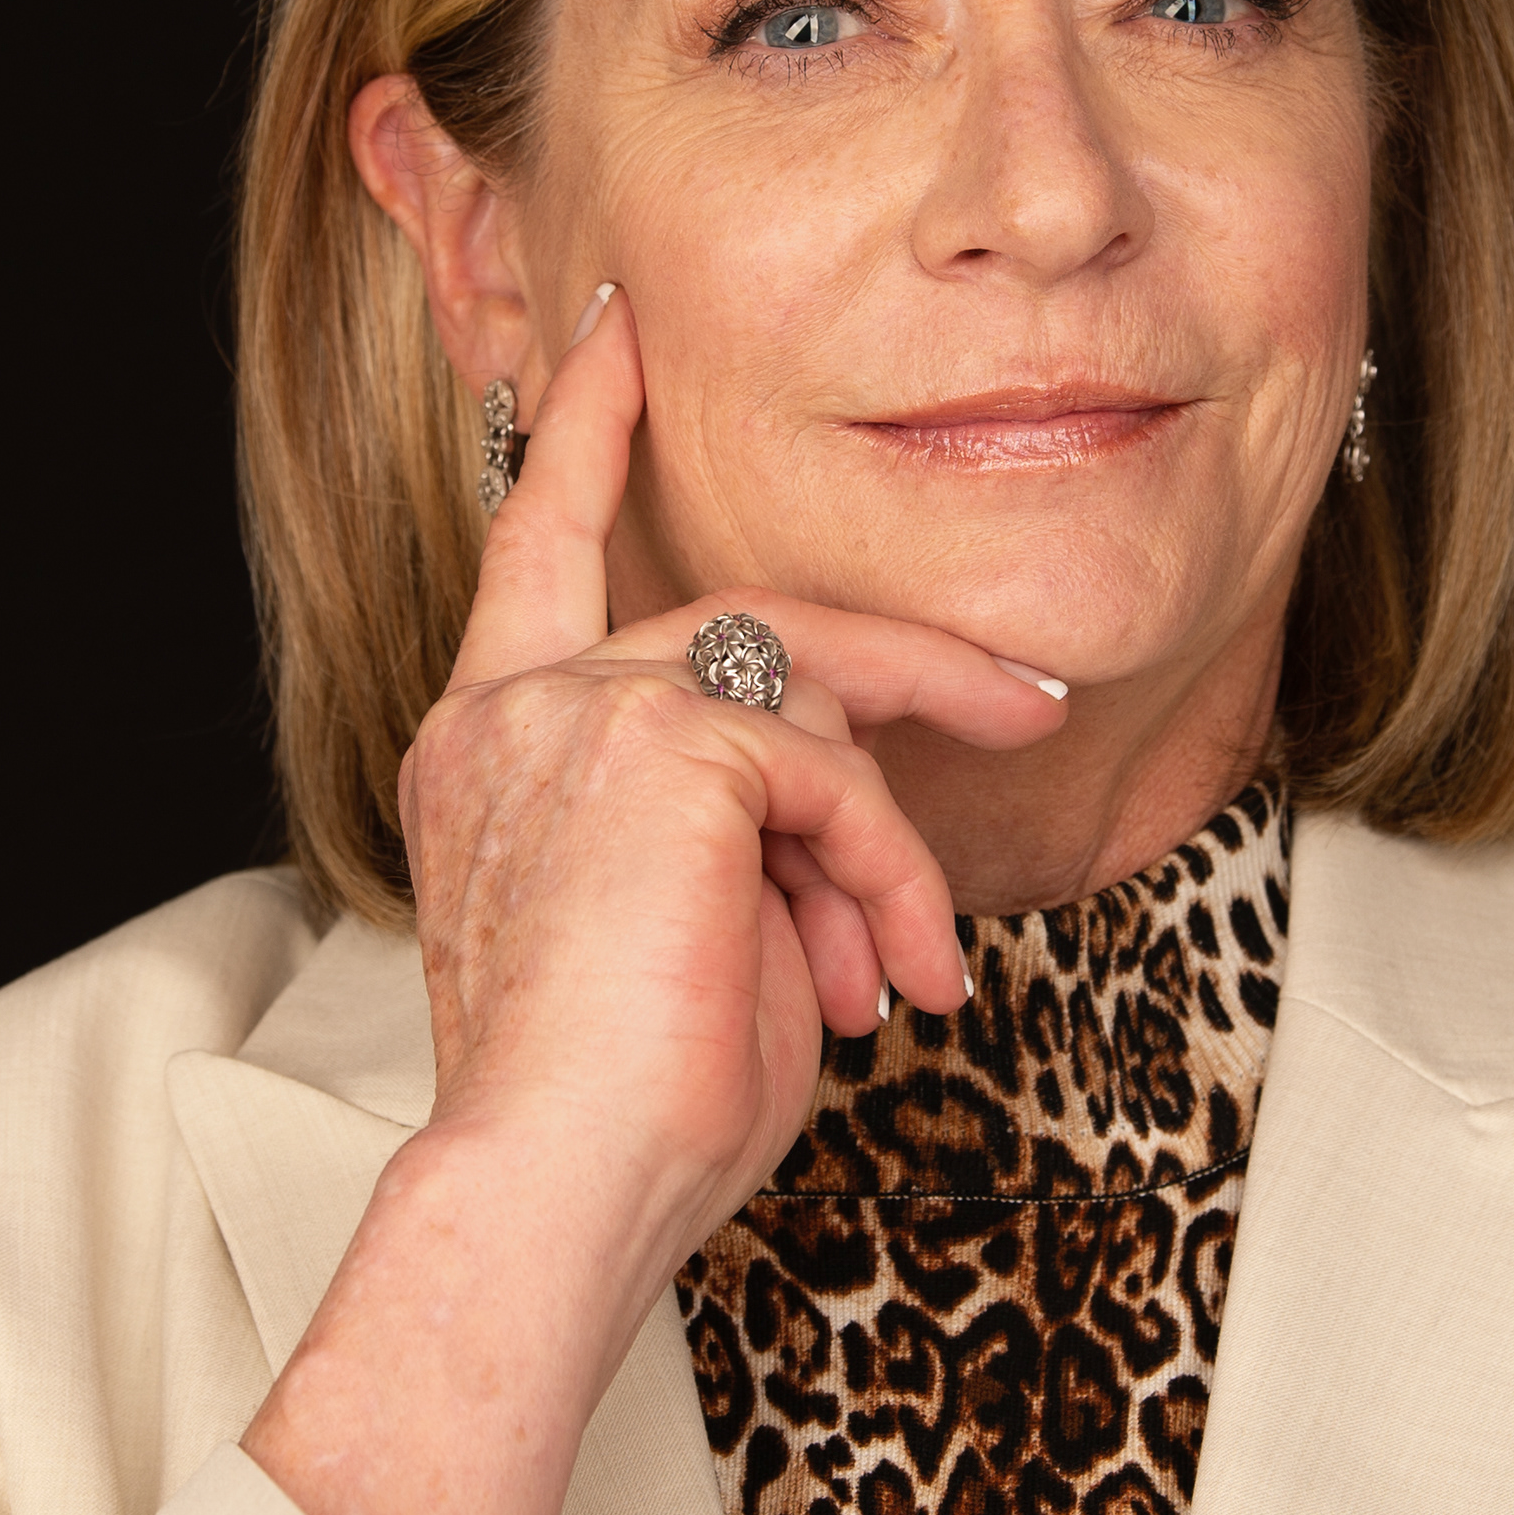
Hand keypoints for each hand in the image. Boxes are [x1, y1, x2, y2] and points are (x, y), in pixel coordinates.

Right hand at [398, 278, 1065, 1260]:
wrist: (555, 1186)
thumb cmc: (619, 1106)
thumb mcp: (686, 929)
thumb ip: (743, 824)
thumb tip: (845, 817)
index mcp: (488, 740)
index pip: (534, 539)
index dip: (582, 426)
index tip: (615, 328)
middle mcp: (513, 703)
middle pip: (743, 613)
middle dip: (903, 660)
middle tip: (1026, 702)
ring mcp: (578, 706)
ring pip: (809, 690)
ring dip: (887, 838)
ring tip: (903, 966)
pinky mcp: (666, 737)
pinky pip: (837, 772)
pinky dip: (886, 875)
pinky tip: (887, 975)